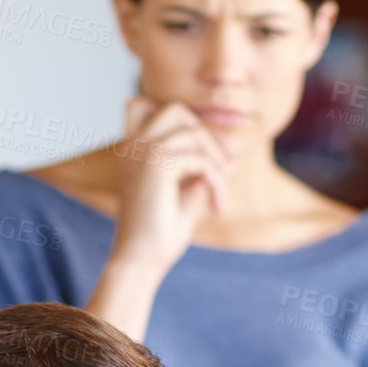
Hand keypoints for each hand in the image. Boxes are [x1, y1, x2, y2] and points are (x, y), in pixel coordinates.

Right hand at [110, 97, 236, 276]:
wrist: (140, 261)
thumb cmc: (159, 234)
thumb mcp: (188, 196)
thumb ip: (206, 172)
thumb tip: (236, 157)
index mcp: (132, 150)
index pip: (143, 105)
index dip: (176, 120)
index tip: (196, 156)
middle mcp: (133, 146)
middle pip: (177, 110)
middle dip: (205, 136)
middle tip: (217, 171)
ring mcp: (143, 151)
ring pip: (194, 133)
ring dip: (216, 163)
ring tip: (218, 194)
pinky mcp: (158, 164)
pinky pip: (203, 160)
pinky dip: (217, 181)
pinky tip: (216, 206)